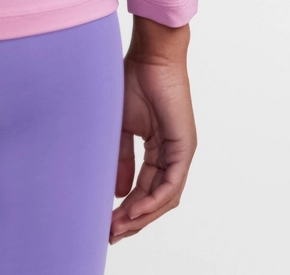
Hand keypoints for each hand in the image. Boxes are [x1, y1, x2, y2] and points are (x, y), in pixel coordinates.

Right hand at [110, 16, 195, 243]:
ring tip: (118, 226)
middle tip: (110, 233)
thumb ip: (121, 159)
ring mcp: (181, 152)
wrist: (150, 55)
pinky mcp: (184, 147)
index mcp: (159, 149)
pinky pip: (170, 184)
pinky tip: (135, 211)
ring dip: (142, 216)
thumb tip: (118, 193)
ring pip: (165, 197)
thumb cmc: (133, 80)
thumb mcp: (120, 127)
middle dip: (133, 219)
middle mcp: (173, 154)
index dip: (127, 207)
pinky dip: (153, 201)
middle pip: (156, 199)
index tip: (106, 222)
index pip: (145, 187)